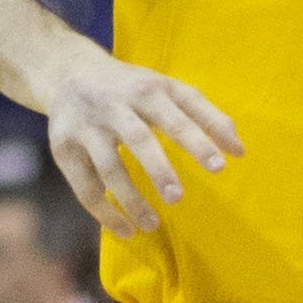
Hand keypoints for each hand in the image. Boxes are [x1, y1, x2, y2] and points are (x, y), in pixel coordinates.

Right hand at [42, 47, 244, 236]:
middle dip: (158, 169)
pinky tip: (125, 229)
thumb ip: (207, 116)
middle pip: (138, 138)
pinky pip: (84, 186)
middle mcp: (115, 106)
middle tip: (177, 198)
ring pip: (108, 167)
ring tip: (153, 224)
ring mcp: (86, 127)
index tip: (220, 166)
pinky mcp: (63, 148)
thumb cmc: (134, 87)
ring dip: (131, 199)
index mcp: (148, 89)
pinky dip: (103, 212)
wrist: (70, 72)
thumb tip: (240, 151)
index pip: (177, 116)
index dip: (198, 140)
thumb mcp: (170, 89)